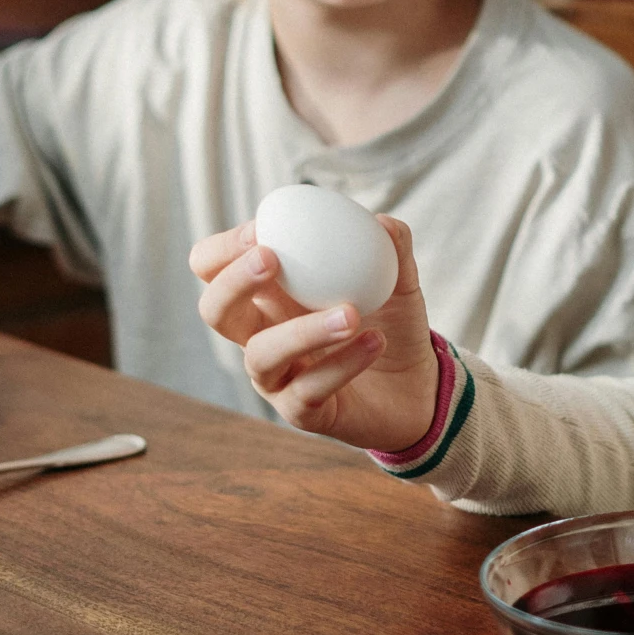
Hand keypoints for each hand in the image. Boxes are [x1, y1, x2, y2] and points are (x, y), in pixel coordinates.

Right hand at [190, 217, 439, 448]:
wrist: (419, 386)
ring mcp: (277, 377)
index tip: (260, 230)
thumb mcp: (398, 282)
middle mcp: (262, 335)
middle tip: (271, 260)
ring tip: (351, 312)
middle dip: (234, 281)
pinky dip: (343, 363)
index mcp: (270, 296)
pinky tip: (375, 341)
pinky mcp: (301, 412)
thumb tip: (383, 223)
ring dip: (303, 329)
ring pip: (261, 354)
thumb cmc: (391, 325)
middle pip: (215, 310)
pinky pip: (309, 389)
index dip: (223, 248)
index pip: (214, 268)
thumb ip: (392, 248)